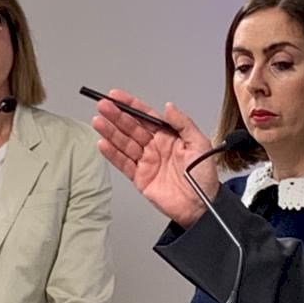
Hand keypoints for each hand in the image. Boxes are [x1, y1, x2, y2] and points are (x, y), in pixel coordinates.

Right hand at [92, 90, 215, 226]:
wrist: (201, 206)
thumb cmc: (204, 176)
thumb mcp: (200, 144)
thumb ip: (183, 123)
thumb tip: (169, 107)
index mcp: (168, 136)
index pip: (146, 116)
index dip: (131, 105)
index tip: (117, 96)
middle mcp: (155, 146)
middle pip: (131, 127)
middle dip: (116, 116)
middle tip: (103, 106)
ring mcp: (146, 161)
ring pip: (124, 143)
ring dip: (110, 132)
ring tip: (98, 121)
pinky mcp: (140, 177)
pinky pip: (123, 163)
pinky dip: (112, 154)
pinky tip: (103, 143)